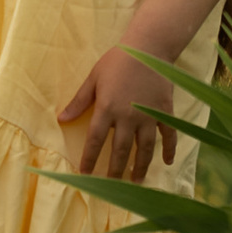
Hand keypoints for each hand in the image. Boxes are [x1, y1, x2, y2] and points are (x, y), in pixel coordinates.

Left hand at [57, 46, 173, 184]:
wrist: (148, 47)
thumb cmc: (117, 60)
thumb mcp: (94, 78)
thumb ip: (79, 101)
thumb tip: (62, 119)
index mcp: (107, 108)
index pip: (96, 140)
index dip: (90, 159)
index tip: (86, 174)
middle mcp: (128, 116)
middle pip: (121, 150)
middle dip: (116, 170)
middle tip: (112, 185)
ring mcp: (148, 116)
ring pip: (145, 148)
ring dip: (140, 166)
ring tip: (136, 181)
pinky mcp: (165, 111)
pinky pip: (169, 135)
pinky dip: (170, 149)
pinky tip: (167, 162)